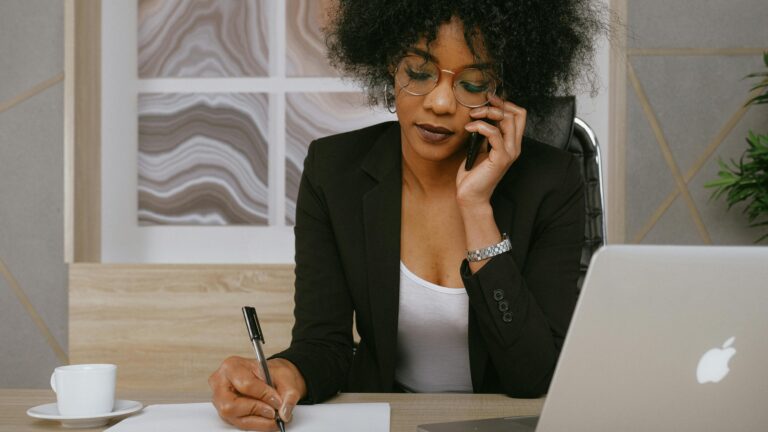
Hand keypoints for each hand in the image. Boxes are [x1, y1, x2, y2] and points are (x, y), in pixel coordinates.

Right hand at [209, 356, 306, 430]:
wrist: (271, 377)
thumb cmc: (273, 373)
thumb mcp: (286, 377)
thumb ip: (288, 395)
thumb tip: (284, 412)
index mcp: (232, 367)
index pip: (245, 385)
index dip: (264, 395)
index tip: (277, 401)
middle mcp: (220, 384)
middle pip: (232, 406)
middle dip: (257, 410)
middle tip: (274, 412)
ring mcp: (220, 400)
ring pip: (235, 418)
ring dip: (258, 421)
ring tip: (273, 416)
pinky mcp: (226, 413)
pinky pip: (239, 423)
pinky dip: (256, 423)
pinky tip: (266, 418)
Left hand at [456, 93, 526, 208]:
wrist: (470, 196)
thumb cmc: (473, 174)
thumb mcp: (479, 148)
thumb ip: (484, 134)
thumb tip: (480, 116)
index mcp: (511, 143)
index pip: (519, 114)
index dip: (505, 103)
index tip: (487, 100)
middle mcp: (514, 146)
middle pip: (517, 114)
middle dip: (496, 105)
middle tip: (478, 107)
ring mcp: (509, 152)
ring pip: (507, 120)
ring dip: (487, 113)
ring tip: (472, 116)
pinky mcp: (500, 158)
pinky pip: (494, 134)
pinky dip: (480, 126)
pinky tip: (469, 128)